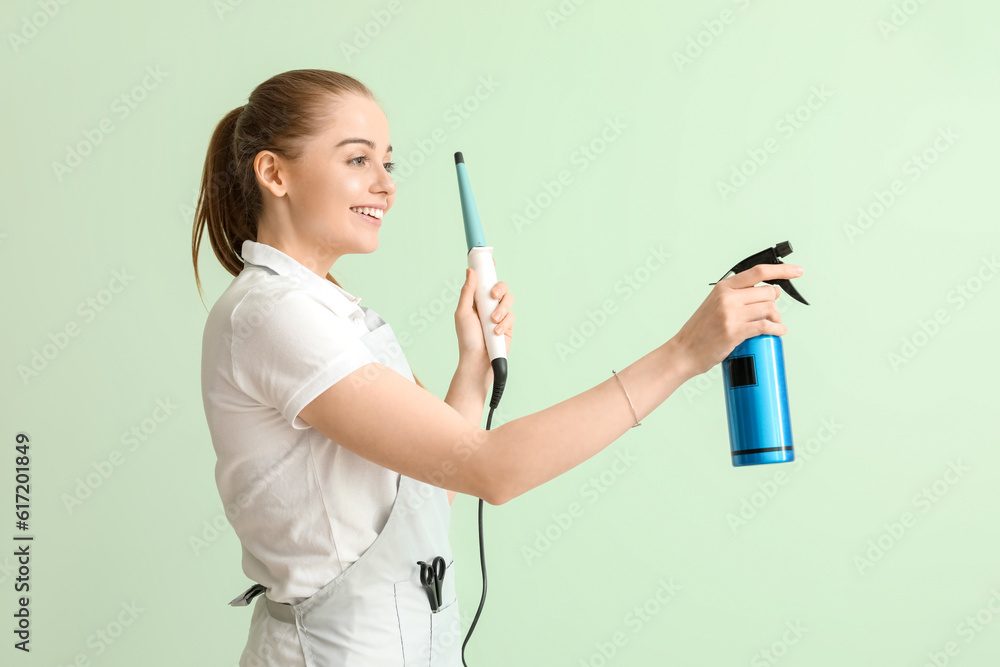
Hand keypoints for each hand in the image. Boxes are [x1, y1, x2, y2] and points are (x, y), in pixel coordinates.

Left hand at [455, 266, 513, 394]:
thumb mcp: (463, 313)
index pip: (483, 280)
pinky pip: (512, 315)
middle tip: (492, 295)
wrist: (478, 361)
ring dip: (500, 310)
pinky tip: (497, 332)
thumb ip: (467, 292)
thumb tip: (470, 271)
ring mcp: (500, 315)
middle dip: (499, 288)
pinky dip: (504, 323)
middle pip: (501, 286)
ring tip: (492, 322)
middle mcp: (489, 305)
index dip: (488, 269)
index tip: (491, 260)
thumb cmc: (467, 339)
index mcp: (476, 300)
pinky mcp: (508, 325)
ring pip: (509, 299)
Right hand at [670, 263, 802, 376]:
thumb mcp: (715, 305)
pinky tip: (777, 332)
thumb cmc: (700, 331)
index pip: (759, 272)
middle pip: (768, 292)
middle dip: (775, 304)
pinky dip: (776, 330)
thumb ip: (739, 296)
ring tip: (774, 326)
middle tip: (773, 314)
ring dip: (776, 319)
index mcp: (723, 287)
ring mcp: (731, 314)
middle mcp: (727, 297)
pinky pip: (765, 326)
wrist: (684, 351)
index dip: (782, 270)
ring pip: (769, 308)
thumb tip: (770, 293)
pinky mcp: (735, 331)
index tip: (797, 271)